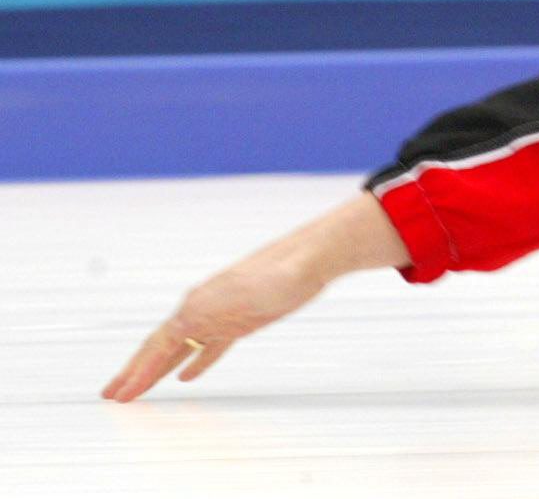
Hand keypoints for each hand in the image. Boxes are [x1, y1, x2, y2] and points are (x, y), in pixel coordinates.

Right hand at [100, 252, 324, 401]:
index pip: (157, 344)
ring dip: (158, 371)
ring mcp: (221, 316)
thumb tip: (185, 322)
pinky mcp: (242, 322)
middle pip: (161, 347)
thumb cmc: (280, 271)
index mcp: (197, 304)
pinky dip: (195, 363)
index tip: (119, 395)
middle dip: (135, 373)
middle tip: (112, 395)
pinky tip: (186, 377)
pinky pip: (210, 348)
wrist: (311, 258)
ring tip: (138, 391)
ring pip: (181, 350)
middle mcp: (202, 309)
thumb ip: (210, 310)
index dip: (137, 371)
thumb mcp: (241, 292)